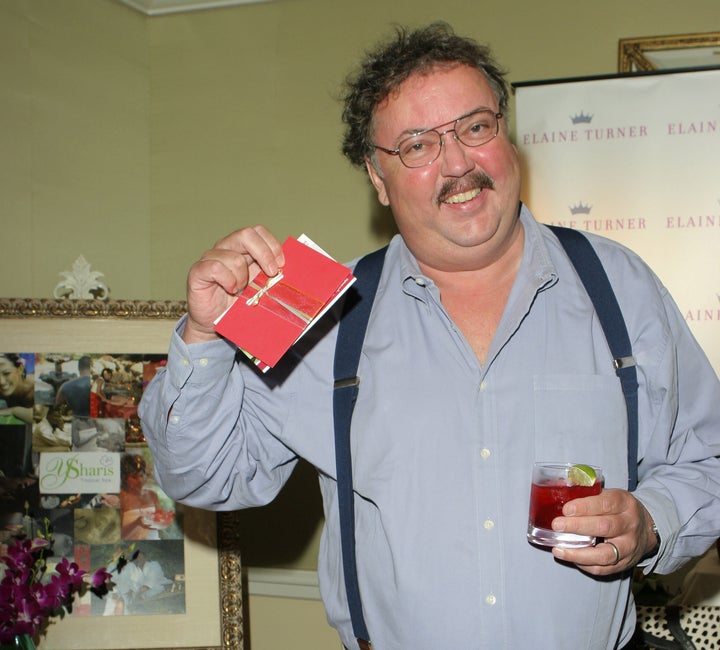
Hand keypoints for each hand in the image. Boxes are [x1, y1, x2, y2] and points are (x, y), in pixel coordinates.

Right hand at [183, 225, 284, 342]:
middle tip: (271, 272)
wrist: (213, 321)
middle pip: (246, 234)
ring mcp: (210, 258)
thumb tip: (290, 269)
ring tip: (241, 290)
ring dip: (243, 277)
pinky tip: (230, 289)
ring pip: (233, 257)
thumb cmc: (236, 303)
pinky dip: (228, 280)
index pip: (258, 232)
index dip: (272, 245)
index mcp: (242, 249)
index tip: (281, 264)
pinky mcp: (199, 271)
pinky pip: (216, 267)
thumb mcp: (258, 287)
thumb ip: (269, 274)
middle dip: (264, 253)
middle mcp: (226, 248)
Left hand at [550, 488, 658, 575]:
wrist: (646, 528)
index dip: (584, 507)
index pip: (605, 504)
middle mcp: (629, 525)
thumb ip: (588, 495)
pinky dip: (585, 565)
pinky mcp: (625, 564)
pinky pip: (604, 569)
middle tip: (557, 526)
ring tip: (559, 550)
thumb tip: (560, 495)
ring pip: (605, 554)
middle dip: (578, 527)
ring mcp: (629, 547)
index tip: (566, 509)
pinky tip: (571, 558)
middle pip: (604, 527)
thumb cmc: (619, 509)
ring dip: (579, 553)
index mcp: (624, 503)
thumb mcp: (610, 495)